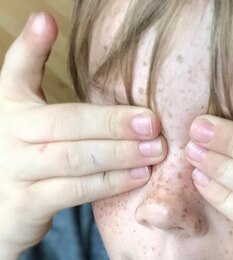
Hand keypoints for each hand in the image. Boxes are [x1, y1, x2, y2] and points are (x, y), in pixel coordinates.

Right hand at [0, 12, 165, 259]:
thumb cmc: (22, 155)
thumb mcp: (23, 113)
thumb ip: (32, 69)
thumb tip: (46, 19)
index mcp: (12, 107)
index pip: (19, 72)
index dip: (34, 49)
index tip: (50, 22)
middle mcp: (10, 136)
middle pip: (65, 124)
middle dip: (112, 123)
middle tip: (152, 124)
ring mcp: (18, 171)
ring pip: (73, 160)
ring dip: (118, 155)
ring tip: (154, 151)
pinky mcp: (29, 204)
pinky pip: (74, 192)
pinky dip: (108, 184)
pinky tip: (136, 177)